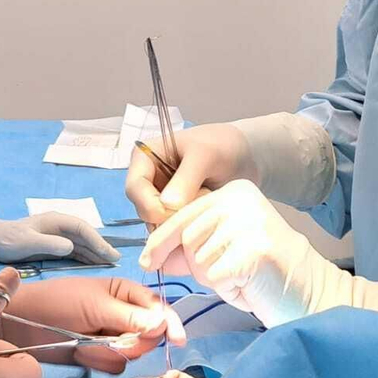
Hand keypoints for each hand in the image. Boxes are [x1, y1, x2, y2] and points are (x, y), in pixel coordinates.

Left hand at [0, 198, 119, 264]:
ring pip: (82, 243)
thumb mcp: (28, 241)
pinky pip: (75, 250)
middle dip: (101, 246)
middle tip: (117, 260)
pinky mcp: (54, 244)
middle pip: (86, 236)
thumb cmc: (9, 239)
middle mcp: (60, 226)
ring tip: (110, 263)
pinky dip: (86, 256)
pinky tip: (94, 264)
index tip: (109, 254)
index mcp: (56, 221)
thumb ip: (49, 244)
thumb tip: (71, 246)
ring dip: (96, 252)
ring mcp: (57, 235)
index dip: (98, 241)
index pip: (83, 230)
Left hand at [2, 277, 187, 371]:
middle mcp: (124, 315)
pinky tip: (80, 353)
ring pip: (132, 354)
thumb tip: (162, 324)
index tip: (177, 340)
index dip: (170, 323)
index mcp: (126, 293)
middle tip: (111, 338)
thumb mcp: (96, 306)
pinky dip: (98, 361)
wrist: (23, 323)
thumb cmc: (59, 303)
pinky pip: (114, 366)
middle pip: (150, 336)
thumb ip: (130, 317)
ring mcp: (112, 337)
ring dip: (110, 351)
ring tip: (86, 342)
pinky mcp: (99, 356)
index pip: (158, 308)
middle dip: (133, 341)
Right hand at [125, 122, 254, 226]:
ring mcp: (161, 198)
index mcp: (145, 158)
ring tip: (203, 212)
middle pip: (144, 209)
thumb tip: (167, 205)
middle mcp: (148, 180)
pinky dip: (185, 231)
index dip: (149, 204)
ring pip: (157, 223)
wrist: (243, 154)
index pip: (134, 188)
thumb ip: (186, 178)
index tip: (173, 212)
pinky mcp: (175, 213)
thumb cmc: (221, 145)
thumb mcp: (205, 155)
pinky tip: (202, 223)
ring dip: (178, 225)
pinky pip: (171, 230)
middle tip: (194, 212)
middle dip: (166, 217)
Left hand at [138, 179, 313, 325]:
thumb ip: (188, 248)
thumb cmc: (263, 272)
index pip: (182, 213)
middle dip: (195, 264)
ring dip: (212, 277)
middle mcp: (241, 199)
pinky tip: (249, 283)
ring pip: (198, 258)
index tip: (147, 261)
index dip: (160, 240)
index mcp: (234, 191)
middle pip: (186, 237)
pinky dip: (225, 288)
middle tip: (228, 272)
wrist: (310, 291)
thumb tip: (151, 256)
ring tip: (242, 275)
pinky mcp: (254, 249)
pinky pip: (214, 275)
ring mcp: (249, 221)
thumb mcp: (221, 251)